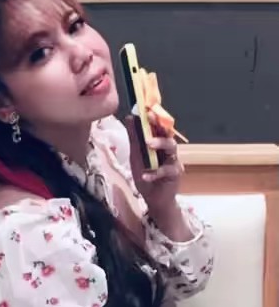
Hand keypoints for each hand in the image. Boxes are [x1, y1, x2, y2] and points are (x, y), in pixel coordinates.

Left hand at [124, 112, 184, 228]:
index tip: (144, 107)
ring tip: (148, 143)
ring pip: (172, 147)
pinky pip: (167, 170)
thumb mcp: (136, 155)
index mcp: (158, 142)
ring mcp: (174, 160)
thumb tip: (130, 117)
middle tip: (149, 117)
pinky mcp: (176, 174)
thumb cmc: (145, 174)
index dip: (153, 116)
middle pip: (167, 132)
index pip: (158, 125)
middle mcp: (168, 148)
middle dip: (159, 124)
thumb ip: (134, 138)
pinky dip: (155, 173)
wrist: (153, 199)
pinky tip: (145, 176)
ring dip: (160, 143)